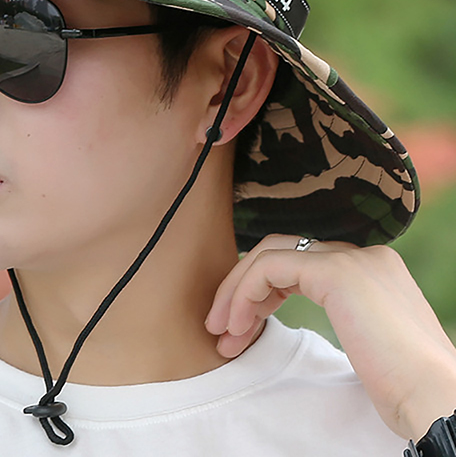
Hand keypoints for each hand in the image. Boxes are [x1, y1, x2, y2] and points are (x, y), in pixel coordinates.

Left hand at [205, 234, 455, 439]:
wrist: (438, 401)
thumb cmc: (406, 388)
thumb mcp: (366, 340)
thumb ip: (339, 316)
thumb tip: (286, 317)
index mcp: (371, 267)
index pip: (299, 262)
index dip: (261, 292)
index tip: (240, 329)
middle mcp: (362, 254)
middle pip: (280, 253)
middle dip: (241, 290)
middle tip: (220, 330)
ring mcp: (351, 258)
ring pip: (269, 256)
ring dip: (236, 293)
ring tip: (221, 333)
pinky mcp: (337, 272)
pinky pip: (270, 269)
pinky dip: (244, 294)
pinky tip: (237, 326)